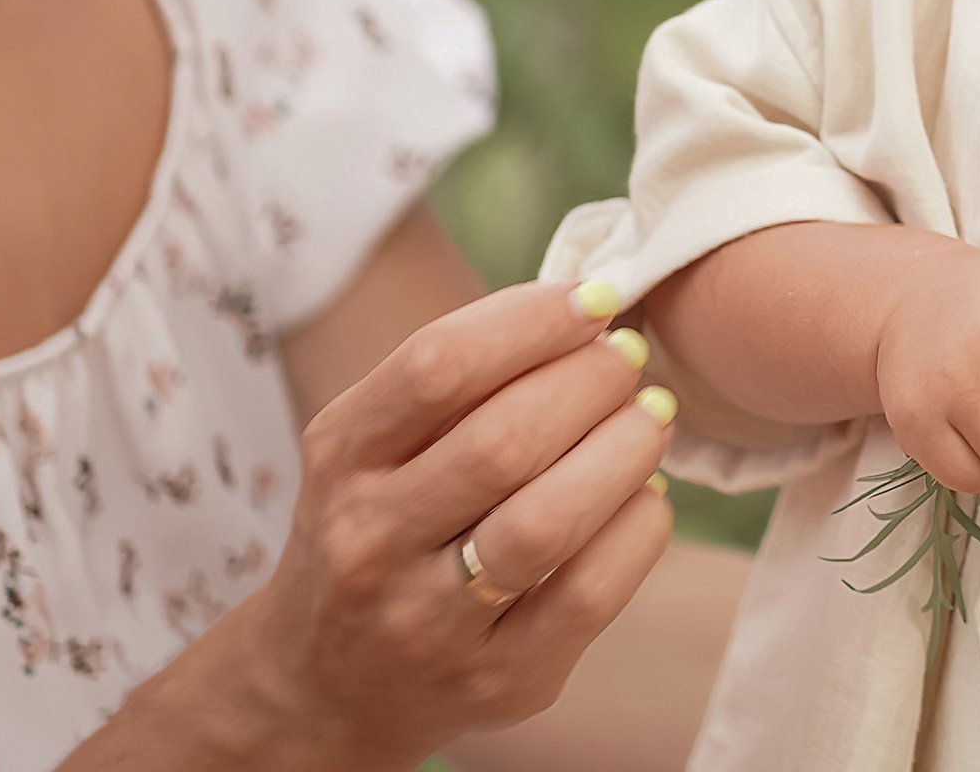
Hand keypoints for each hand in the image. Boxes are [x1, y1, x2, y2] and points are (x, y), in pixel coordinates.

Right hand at [139, 281, 675, 771]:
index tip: (597, 296)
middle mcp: (370, 540)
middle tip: (630, 357)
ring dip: (623, 452)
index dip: (532, 320)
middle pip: (503, 442)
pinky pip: (587, 595)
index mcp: (341, 457)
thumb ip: (462, 380)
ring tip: (653, 414)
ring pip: (546, 523)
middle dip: (590, 382)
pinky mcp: (497, 681)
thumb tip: (593, 310)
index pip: (439, 367)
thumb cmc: (380, 522)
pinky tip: (646, 495)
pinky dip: (636, 530)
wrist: (326, 682)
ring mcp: (428, 622)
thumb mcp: (375, 444)